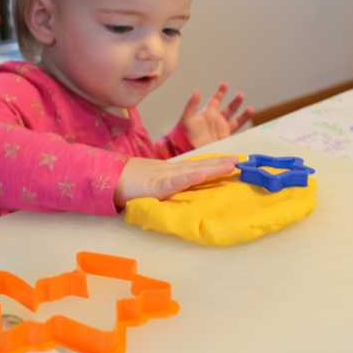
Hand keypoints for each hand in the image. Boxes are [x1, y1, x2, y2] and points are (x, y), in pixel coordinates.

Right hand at [114, 155, 238, 207]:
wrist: (111, 178)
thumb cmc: (133, 183)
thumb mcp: (157, 183)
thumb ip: (173, 185)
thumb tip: (189, 190)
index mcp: (175, 172)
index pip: (200, 166)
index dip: (217, 163)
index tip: (235, 162)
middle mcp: (174, 171)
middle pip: (202, 166)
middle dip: (222, 164)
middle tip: (242, 162)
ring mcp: (166, 177)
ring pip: (193, 171)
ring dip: (213, 168)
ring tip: (230, 165)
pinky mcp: (157, 186)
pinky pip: (175, 182)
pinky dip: (189, 178)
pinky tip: (202, 174)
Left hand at [180, 83, 253, 147]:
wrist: (187, 151)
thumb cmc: (184, 134)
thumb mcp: (187, 118)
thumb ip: (191, 105)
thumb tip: (195, 91)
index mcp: (208, 113)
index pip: (216, 100)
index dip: (221, 92)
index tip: (225, 84)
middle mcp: (216, 121)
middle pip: (229, 109)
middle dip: (236, 102)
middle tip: (240, 94)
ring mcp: (222, 130)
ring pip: (236, 121)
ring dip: (244, 116)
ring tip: (250, 109)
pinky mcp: (225, 140)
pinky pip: (236, 136)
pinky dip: (243, 134)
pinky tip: (247, 131)